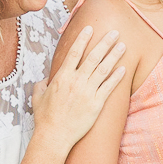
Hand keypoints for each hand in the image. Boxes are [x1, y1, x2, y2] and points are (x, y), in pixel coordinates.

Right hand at [32, 25, 125, 147]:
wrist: (54, 136)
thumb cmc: (45, 117)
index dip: (83, 38)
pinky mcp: (96, 104)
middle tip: (115, 32)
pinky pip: (109, 87)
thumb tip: (45, 79)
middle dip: (105, 43)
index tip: (90, 28)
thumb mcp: (37, 97)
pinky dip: (117, 77)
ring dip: (114, 55)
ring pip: (104, 69)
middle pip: (93, 57)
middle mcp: (76, 81)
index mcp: (62, 77)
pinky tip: (124, 69)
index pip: (74, 52)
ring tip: (123, 45)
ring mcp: (87, 92)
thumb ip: (41, 84)